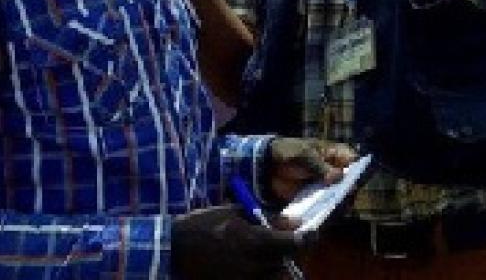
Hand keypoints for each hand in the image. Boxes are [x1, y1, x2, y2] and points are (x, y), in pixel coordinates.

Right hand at [171, 204, 298, 279]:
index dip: (308, 238)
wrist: (175, 249)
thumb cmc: (205, 224)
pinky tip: (253, 264)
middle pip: (288, 263)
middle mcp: (256, 266)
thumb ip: (267, 218)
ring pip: (276, 277)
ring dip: (276, 266)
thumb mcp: (236, 212)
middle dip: (289, 252)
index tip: (311, 234)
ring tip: (265, 254)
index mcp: (257, 242)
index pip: (296, 244)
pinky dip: (262, 275)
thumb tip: (293, 221)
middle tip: (283, 242)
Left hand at [268, 137, 356, 202]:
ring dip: (338, 203)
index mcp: (335, 153)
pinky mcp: (316, 198)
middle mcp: (334, 170)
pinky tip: (323, 216)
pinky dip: (325, 210)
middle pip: (350, 182)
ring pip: (340, 196)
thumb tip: (338, 176)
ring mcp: (326, 185)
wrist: (268, 166)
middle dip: (348, 190)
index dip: (357, 170)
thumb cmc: (289, 153)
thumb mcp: (304, 155)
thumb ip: (320, 166)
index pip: (354, 161)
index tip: (354, 181)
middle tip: (344, 198)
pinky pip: (325, 205)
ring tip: (333, 210)